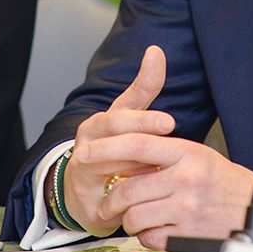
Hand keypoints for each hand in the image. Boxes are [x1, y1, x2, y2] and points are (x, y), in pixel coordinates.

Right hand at [63, 45, 175, 236]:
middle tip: (169, 128)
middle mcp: (89, 142)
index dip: (145, 115)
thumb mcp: (127, 118)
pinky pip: (110, 199)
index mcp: (101, 123)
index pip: (123, 112)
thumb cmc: (111, 148)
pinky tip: (146, 196)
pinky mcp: (87, 200)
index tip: (170, 120)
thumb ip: (143, 88)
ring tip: (160, 166)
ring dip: (137, 164)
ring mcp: (83, 169)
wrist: (82, 191)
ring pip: (110, 163)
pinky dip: (128, 197)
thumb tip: (156, 51)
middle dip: (142, 128)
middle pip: (113, 130)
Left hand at [88, 132, 252, 248]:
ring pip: (134, 215)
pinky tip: (155, 228)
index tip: (86, 152)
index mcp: (186, 152)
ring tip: (134, 216)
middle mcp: (186, 178)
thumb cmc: (224, 182)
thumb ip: (164, 152)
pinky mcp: (187, 233)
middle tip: (107, 201)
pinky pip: (149, 237)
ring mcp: (187, 207)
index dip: (106, 147)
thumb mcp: (198, 155)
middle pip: (129, 188)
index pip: (138, 143)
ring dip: (128, 220)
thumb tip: (124, 154)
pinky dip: (145, 236)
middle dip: (111, 198)